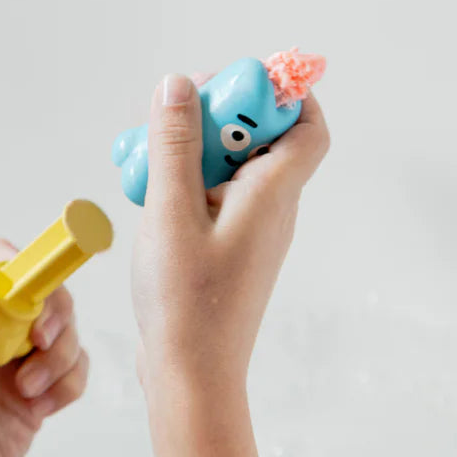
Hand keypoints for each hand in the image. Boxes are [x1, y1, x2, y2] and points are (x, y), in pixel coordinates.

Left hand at [0, 238, 87, 456]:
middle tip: (42, 335)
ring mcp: (11, 361)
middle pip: (30, 286)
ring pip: (58, 325)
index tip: (21, 273)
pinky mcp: (36, 391)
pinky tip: (43, 406)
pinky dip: (68, 382)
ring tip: (32, 387)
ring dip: (59, 352)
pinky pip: (72, 366)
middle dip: (48, 305)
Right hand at [132, 73, 328, 456]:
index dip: (285, 94)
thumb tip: (180, 84)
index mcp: (273, 192)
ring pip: (231, 163)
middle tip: (177, 110)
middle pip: (261, 136)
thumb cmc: (189, 304)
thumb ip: (176, 145)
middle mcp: (270, 206)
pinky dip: (184, 178)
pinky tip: (147, 186)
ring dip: (193, 147)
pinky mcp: (225, 243)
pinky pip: (213, 192)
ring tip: (149, 150)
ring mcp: (248, 226)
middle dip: (219, 113)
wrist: (190, 378)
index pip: (308, 128)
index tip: (241, 79)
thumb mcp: (172, 211)